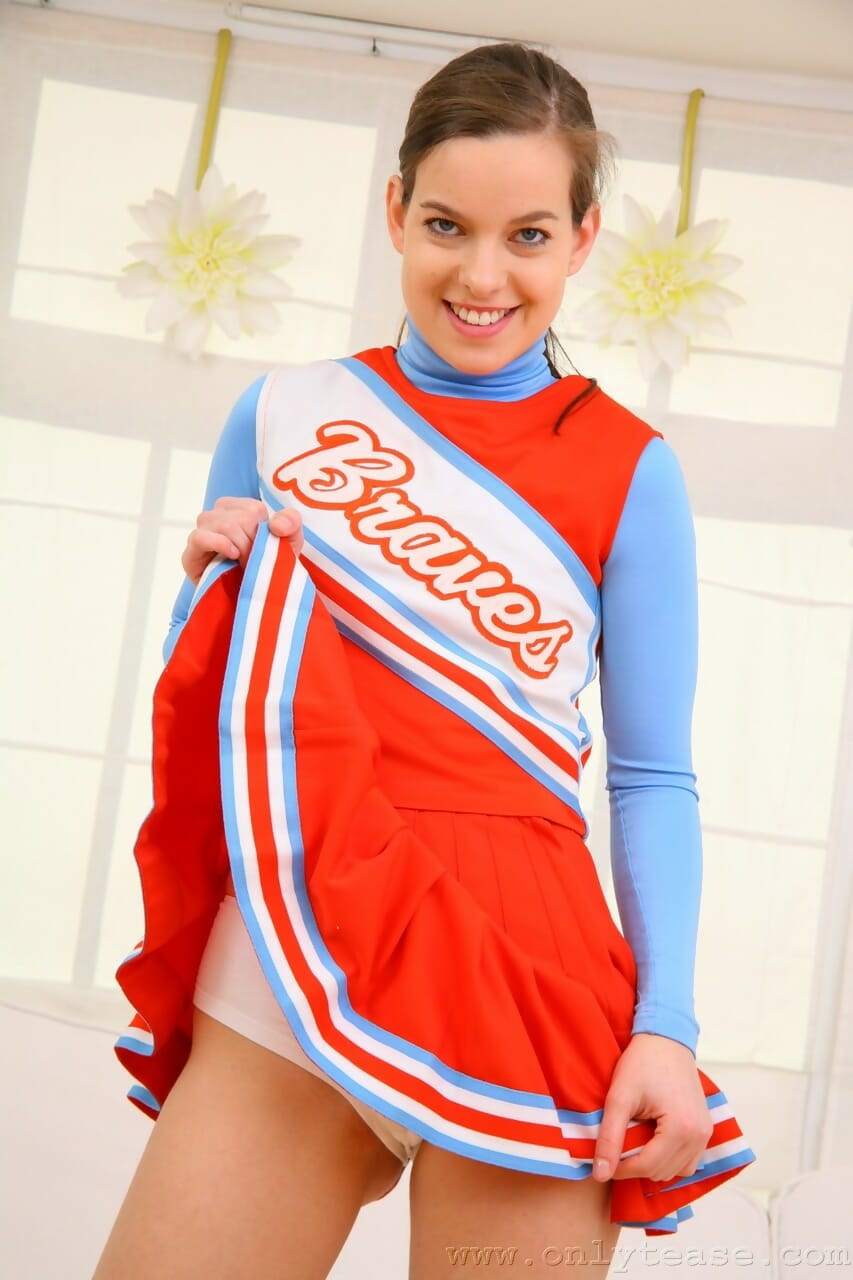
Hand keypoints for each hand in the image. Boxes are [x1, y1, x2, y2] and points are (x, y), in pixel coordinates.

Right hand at [181, 497, 304, 585]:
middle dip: (253, 544)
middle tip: (255, 563)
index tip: (266, 550)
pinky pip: (199, 537)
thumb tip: (277, 524)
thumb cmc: (269, 567)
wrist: (253, 600)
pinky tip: (232, 555)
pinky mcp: (191, 553)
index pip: (254, 509)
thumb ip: (291, 523)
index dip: (264, 532)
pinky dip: (218, 544)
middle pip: (241, 519)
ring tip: (245, 566)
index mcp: (240, 508)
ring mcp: (203, 531)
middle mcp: (218, 515)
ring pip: (225, 525)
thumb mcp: (289, 543)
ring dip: (241, 548)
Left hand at [591, 1033, 712, 1183]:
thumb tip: (600, 1174)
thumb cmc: (642, 1062)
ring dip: (653, 1164)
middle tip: (618, 1146)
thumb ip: (609, 1137)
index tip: (604, 1160)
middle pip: (662, 1172)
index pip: (647, 1167)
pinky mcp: (706, 1129)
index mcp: (681, 1129)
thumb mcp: (620, 1097)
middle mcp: (699, 1136)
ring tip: (634, 1140)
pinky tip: (652, 1140)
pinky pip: (688, 1160)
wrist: (666, 1038)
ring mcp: (706, 1133)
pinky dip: (669, 1158)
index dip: (621, 1169)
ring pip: (676, 1171)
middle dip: (636, 1166)